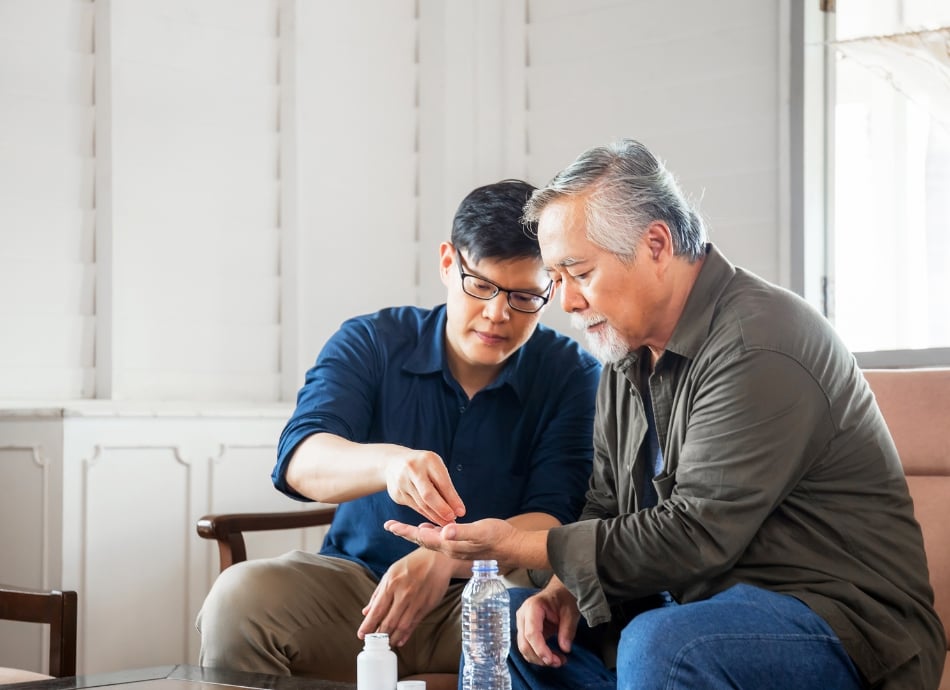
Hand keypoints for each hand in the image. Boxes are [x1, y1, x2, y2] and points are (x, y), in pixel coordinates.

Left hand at [357, 548, 453, 646]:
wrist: (438, 559)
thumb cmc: (412, 564)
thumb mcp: (391, 573)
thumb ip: (378, 593)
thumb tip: (367, 611)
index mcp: (391, 583)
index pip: (377, 610)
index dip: (368, 625)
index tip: (361, 635)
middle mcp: (404, 594)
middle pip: (388, 621)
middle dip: (379, 635)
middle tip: (373, 643)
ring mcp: (417, 601)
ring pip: (402, 626)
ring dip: (392, 638)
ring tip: (386, 643)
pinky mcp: (427, 606)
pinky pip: (414, 624)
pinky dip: (406, 634)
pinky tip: (400, 640)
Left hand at [384, 517, 517, 564]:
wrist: (515, 548)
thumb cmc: (499, 537)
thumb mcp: (481, 531)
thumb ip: (462, 532)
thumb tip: (444, 531)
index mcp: (451, 545)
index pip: (422, 537)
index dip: (405, 531)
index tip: (389, 525)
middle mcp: (451, 549)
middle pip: (422, 540)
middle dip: (405, 533)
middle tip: (390, 525)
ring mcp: (457, 549)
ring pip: (431, 541)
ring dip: (417, 533)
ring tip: (405, 527)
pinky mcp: (463, 546)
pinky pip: (441, 540)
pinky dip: (432, 533)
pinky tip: (431, 528)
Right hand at [385, 449, 465, 525]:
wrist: (393, 463)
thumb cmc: (423, 466)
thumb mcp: (435, 467)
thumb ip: (445, 485)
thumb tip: (457, 509)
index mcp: (428, 459)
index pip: (442, 482)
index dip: (452, 499)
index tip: (462, 512)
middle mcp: (413, 469)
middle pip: (428, 495)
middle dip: (442, 509)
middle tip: (452, 520)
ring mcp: (402, 482)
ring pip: (421, 504)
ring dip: (435, 516)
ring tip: (447, 523)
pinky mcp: (397, 493)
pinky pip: (415, 507)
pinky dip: (426, 514)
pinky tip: (435, 519)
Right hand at [516, 584, 579, 667]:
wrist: (559, 591)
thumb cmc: (564, 597)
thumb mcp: (570, 612)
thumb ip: (567, 630)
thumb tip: (565, 649)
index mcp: (532, 607)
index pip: (531, 633)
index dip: (540, 649)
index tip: (552, 660)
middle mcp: (523, 615)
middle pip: (524, 644)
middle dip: (540, 658)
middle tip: (558, 663)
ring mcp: (522, 623)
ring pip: (524, 648)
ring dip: (540, 659)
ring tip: (559, 661)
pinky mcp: (525, 630)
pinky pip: (528, 647)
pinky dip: (539, 655)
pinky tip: (553, 657)